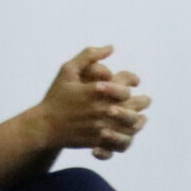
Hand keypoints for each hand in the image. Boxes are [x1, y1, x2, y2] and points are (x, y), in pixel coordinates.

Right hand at [35, 45, 151, 158]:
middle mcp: (101, 109)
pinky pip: (121, 142)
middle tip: (145, 100)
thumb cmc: (56, 96)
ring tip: (141, 118)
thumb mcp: (67, 70)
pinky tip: (129, 133)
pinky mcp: (99, 141)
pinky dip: (128, 138)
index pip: (125, 86)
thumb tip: (110, 48)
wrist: (44, 126)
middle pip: (133, 107)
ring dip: (138, 121)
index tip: (136, 81)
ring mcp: (101, 126)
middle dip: (142, 102)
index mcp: (96, 91)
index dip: (133, 82)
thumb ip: (89, 56)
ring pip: (131, 126)